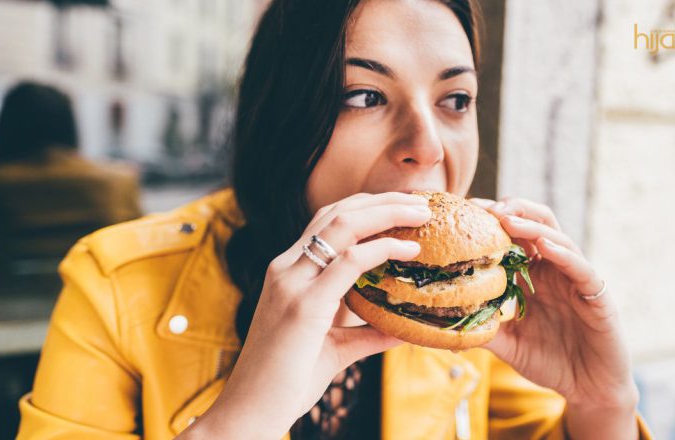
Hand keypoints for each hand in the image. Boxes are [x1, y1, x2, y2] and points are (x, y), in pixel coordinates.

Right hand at [182, 192, 430, 438]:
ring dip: (387, 213)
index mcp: (289, 272)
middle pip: (338, 212)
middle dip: (383, 200)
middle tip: (422, 201)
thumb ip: (367, 333)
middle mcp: (286, 268)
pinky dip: (383, 249)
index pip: (327, 221)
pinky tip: (409, 251)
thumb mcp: (335, 347)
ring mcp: (292, 283)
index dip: (367, 206)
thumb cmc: (288, 380)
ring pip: (343, 225)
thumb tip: (405, 328)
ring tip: (422, 214)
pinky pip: (349, 262)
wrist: (251, 410)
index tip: (403, 206)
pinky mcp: (304, 305)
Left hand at [471, 197, 638, 437]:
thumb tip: (445, 325)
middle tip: (485, 208)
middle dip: (513, 209)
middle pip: (537, 224)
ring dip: (532, 226)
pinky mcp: (596, 294)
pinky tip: (544, 246)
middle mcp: (555, 271)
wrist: (589, 390)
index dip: (492, 221)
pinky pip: (580, 268)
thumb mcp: (509, 344)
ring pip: (557, 238)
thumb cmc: (551, 362)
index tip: (467, 212)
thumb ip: (484, 330)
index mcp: (534, 276)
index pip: (513, 237)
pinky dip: (562, 254)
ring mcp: (576, 279)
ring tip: (507, 218)